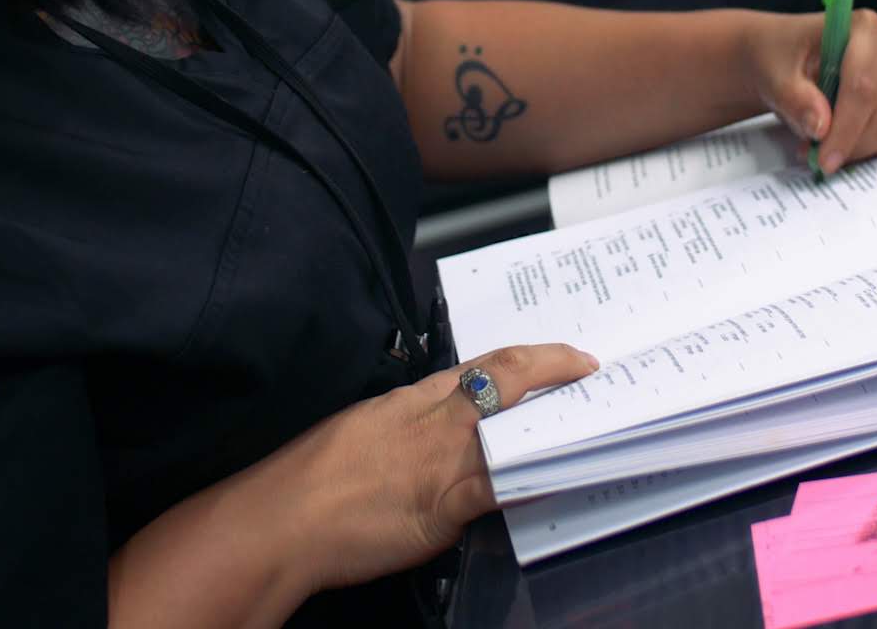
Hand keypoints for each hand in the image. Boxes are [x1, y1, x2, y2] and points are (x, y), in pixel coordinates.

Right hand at [251, 344, 598, 596]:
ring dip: (558, 424)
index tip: (569, 357)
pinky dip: (533, 482)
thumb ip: (412, 431)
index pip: (487, 365)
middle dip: (559, 374)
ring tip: (595, 422)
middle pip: (509, 381)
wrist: (281, 518)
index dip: (537, 358)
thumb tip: (443, 445)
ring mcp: (442, 458)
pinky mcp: (443, 502)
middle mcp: (434, 419)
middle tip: (595, 376)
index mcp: (414, 399)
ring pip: (515, 426)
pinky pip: (502, 487)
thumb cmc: (310, 481)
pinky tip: (559, 481)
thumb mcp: (364, 430)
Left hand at [743, 8, 876, 174]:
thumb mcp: (775, 75)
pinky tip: (836, 141)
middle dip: (853, 144)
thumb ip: (795, 98)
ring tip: (819, 148)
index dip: (845, 129)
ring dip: (857, 148)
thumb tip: (821, 127)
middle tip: (818, 161)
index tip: (822, 159)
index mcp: (866, 27)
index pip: (864, 87)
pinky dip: (865, 146)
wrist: (786, 55)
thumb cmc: (782, 56)